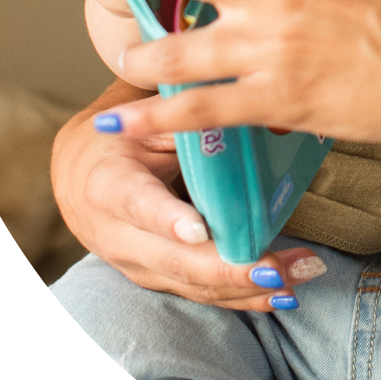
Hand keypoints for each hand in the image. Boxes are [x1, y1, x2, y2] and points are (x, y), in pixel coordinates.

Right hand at [50, 82, 327, 309]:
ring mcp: (140, 264)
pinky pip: (203, 293)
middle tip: (278, 266)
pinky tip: (283, 294)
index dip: (167, 220)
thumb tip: (230, 82)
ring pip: (194, 284)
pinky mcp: (160, 278)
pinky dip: (244, 297)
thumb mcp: (138, 116)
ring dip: (248, 286)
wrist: (83, 174)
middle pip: (175, 260)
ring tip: (297, 275)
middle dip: (229, 269)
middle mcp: (120, 236)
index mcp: (110, 184)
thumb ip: (178, 110)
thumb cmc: (121, 135)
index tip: (198, 230)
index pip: (138, 204)